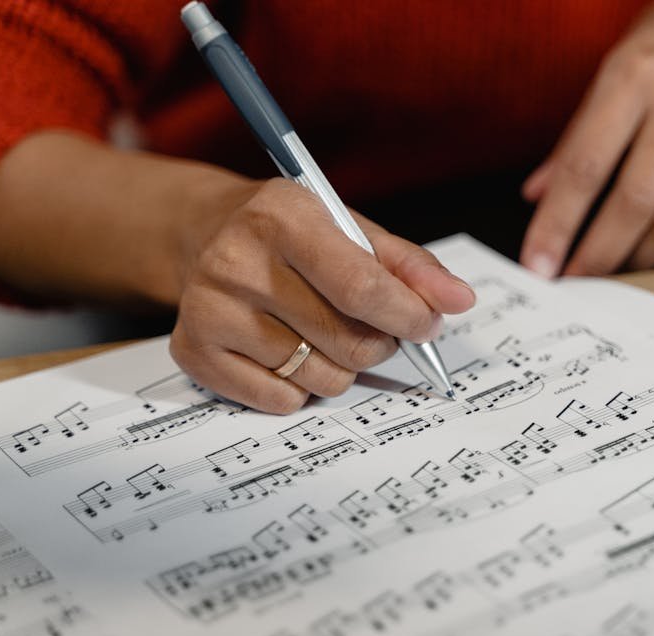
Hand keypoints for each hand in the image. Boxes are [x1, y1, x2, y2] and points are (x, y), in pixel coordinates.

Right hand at [169, 179, 475, 413]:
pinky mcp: (193, 352)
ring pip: (321, 378)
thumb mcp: (351, 229)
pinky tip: (287, 350)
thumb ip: (410, 266)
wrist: (205, 234)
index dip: (408, 316)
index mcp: (282, 217)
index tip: (427, 325)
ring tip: (323, 333)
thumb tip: (459, 300)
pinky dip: (300, 387)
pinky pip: (282, 401)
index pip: (361, 287)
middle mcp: (236, 262)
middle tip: (376, 329)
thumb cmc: (293, 235)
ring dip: (341, 367)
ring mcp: (209, 310)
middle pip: (348, 341)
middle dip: (380, 344)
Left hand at [520, 0, 653, 275]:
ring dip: (642, 258)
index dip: (558, 224)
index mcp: (632, 77)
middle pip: (634, 201)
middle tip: (578, 280)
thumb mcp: (611, 72)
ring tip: (619, 273)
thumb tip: (537, 197)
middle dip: (600, 254)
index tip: (539, 264)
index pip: (585, 167)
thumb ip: (576, 138)